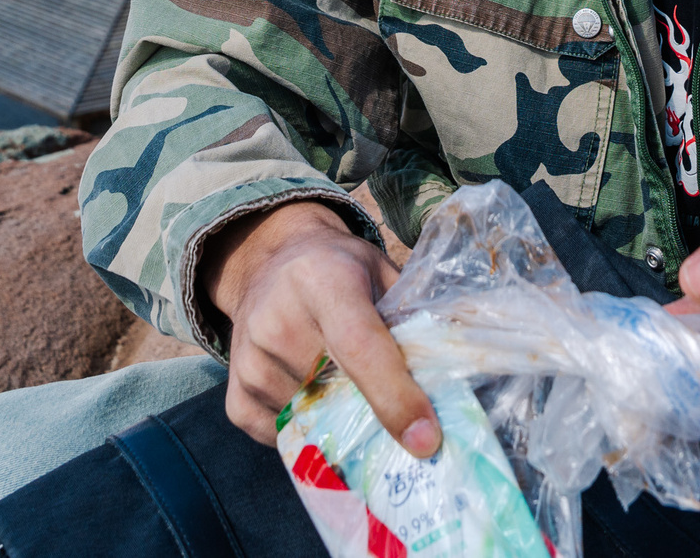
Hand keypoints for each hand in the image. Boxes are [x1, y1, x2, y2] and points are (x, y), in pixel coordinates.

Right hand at [200, 199, 438, 458]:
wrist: (270, 260)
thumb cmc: (342, 270)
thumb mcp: (384, 272)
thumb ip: (416, 316)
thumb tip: (465, 367)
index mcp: (324, 281)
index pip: (360, 346)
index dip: (395, 395)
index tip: (426, 439)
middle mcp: (276, 317)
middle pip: (336, 391)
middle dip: (378, 414)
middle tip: (405, 416)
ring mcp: (248, 358)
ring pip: (311, 419)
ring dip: (340, 418)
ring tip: (346, 386)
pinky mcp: (235, 389)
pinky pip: (279, 435)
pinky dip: (306, 429)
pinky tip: (315, 397)